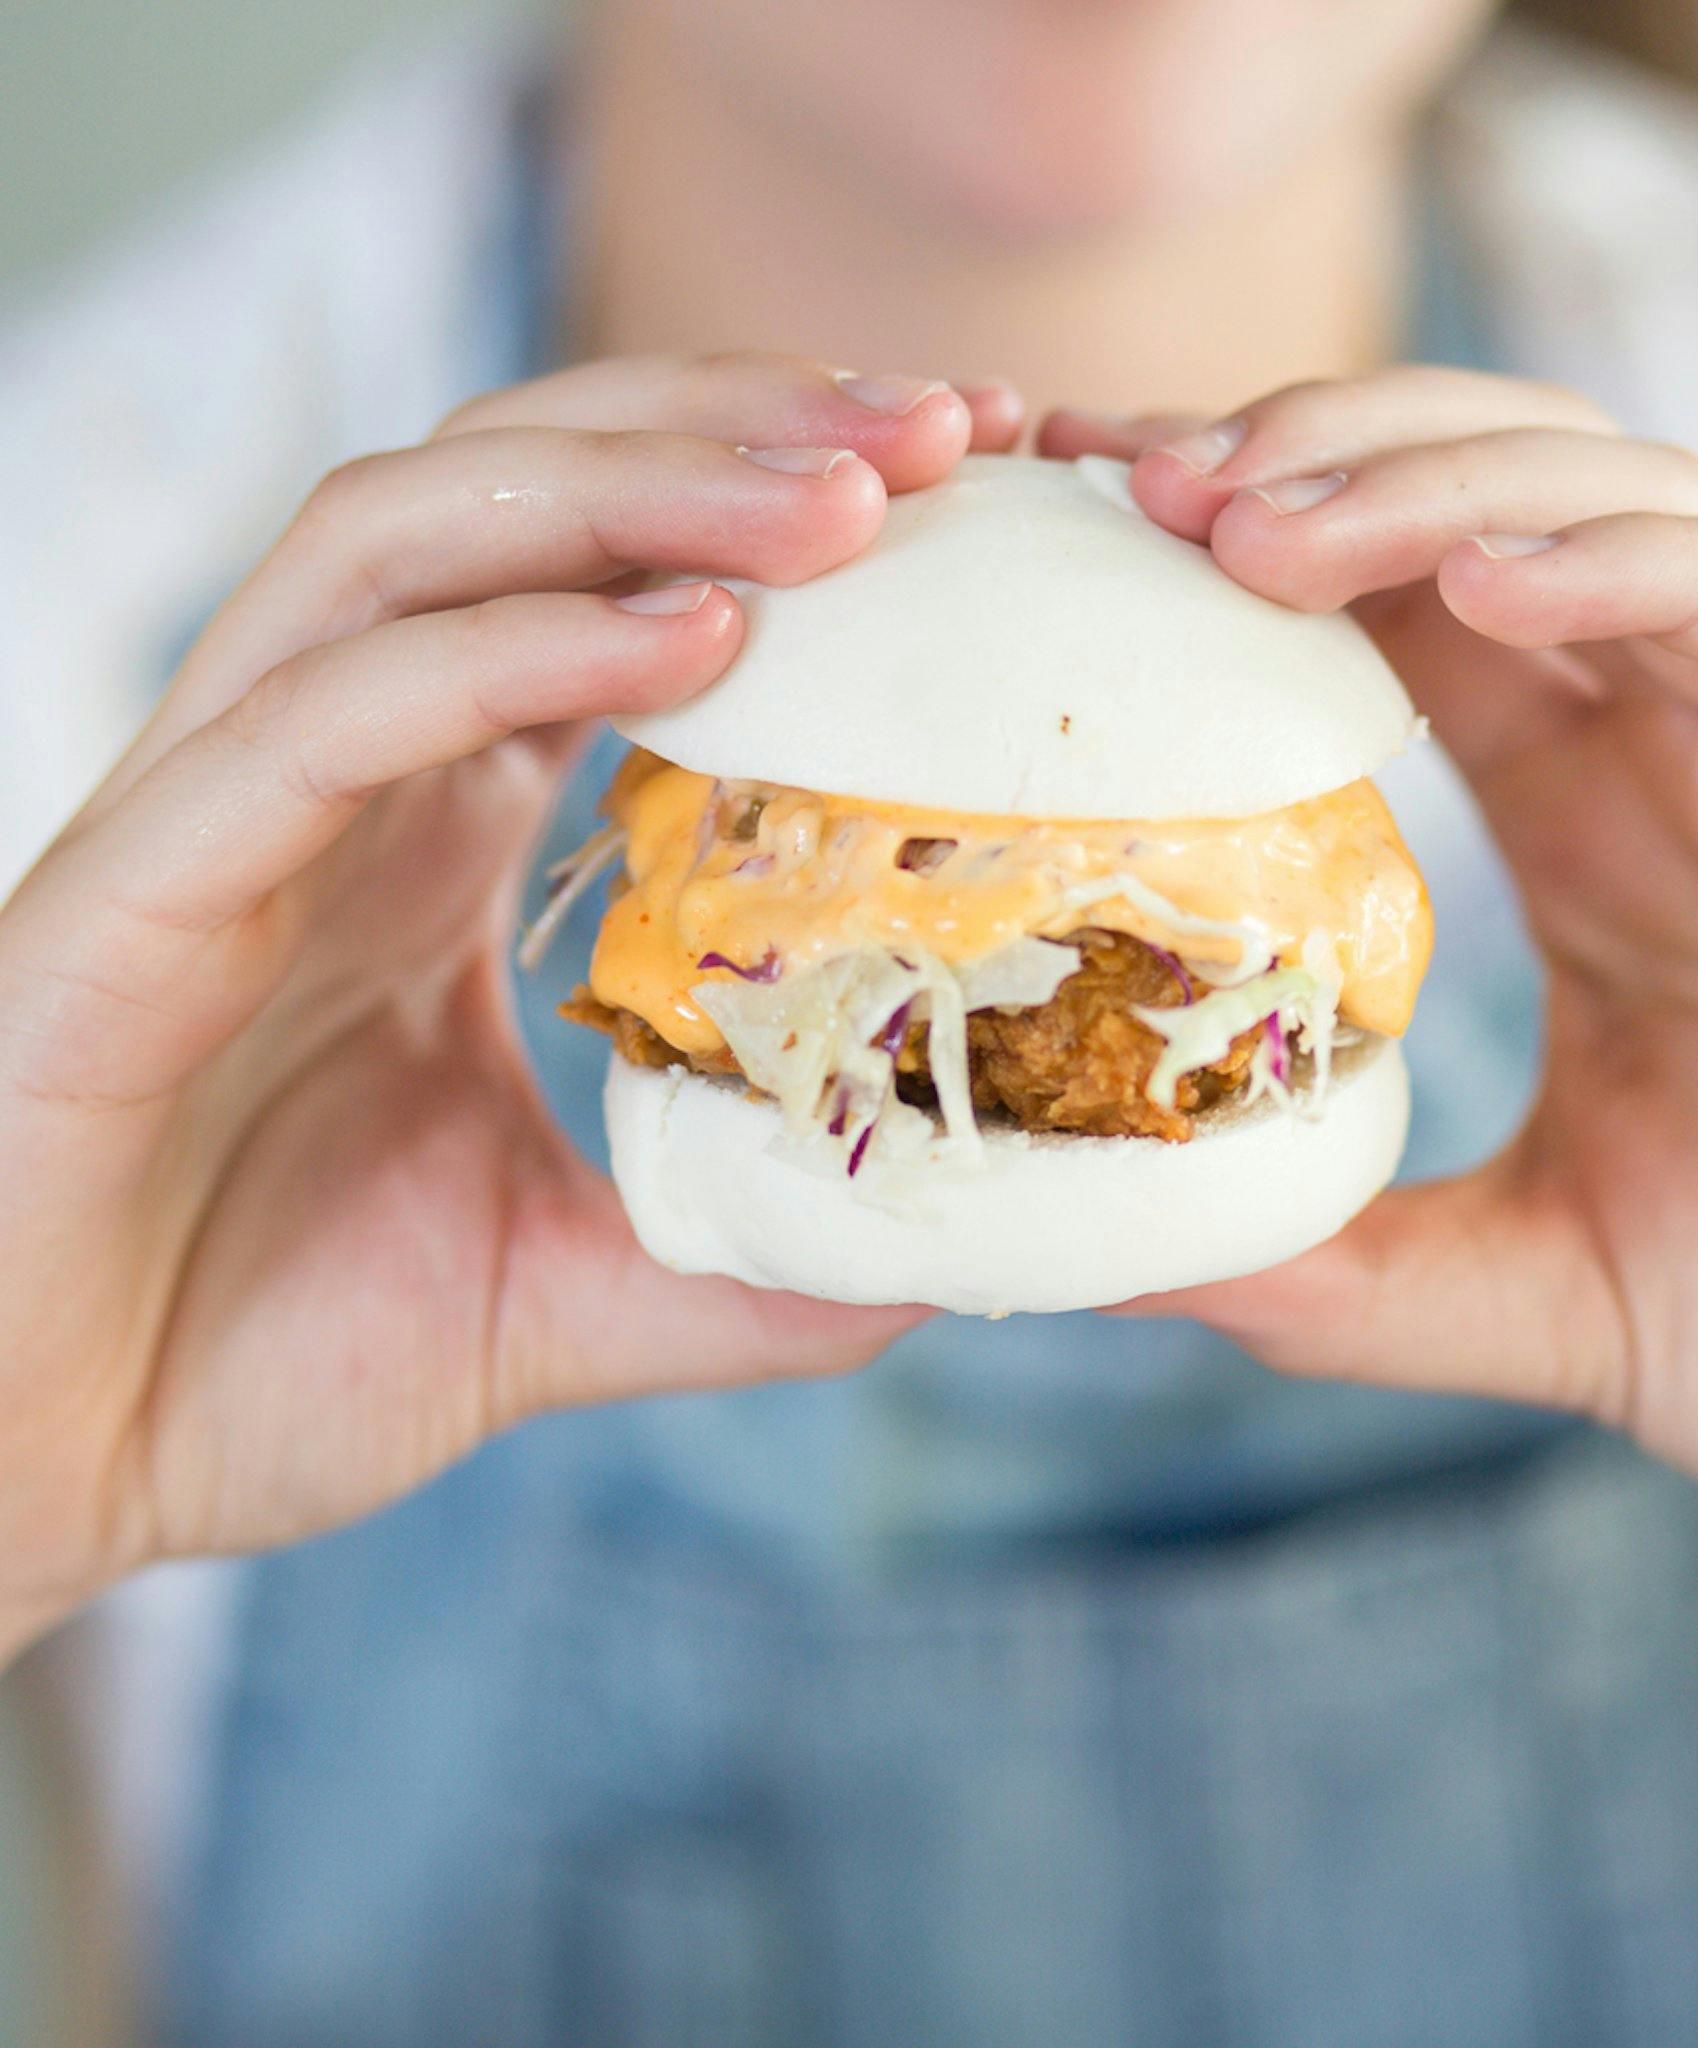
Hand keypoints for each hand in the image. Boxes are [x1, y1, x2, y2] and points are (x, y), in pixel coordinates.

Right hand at [0, 354, 1023, 1658]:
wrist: (32, 1464)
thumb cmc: (257, 1353)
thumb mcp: (560, 1290)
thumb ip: (731, 1257)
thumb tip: (926, 1256)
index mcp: (428, 822)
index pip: (606, 580)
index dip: (779, 509)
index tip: (969, 489)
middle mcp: (337, 768)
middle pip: (526, 489)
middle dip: (738, 428)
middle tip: (945, 426)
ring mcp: (229, 802)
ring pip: (416, 536)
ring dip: (638, 483)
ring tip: (844, 492)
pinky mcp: (141, 884)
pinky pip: (331, 710)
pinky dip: (511, 649)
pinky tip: (691, 637)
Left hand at [1046, 371, 1697, 1556]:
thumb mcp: (1543, 1292)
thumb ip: (1352, 1275)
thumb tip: (1133, 1267)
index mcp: (1589, 826)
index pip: (1394, 616)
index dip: (1240, 549)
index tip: (1078, 533)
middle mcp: (1688, 752)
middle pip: (1488, 503)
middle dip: (1312, 462)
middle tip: (1137, 485)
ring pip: (1629, 508)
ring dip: (1438, 484)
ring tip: (1264, 525)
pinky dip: (1650, 572)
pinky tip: (1492, 586)